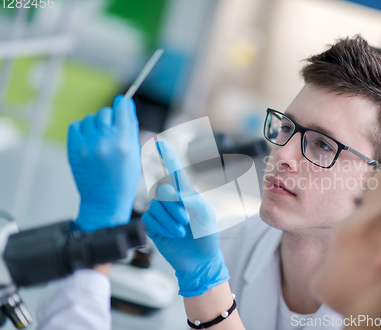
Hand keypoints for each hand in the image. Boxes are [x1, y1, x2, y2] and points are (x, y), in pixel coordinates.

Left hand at [68, 95, 140, 231]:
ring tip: (101, 139)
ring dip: (96, 124)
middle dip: (110, 117)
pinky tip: (89, 140)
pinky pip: (76, 126)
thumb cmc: (124, 179)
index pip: (121, 107)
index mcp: (124, 142)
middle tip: (112, 131)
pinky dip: (83, 129)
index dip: (123, 104)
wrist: (105, 202)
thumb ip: (131, 128)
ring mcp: (87, 145)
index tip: (122, 104)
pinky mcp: (74, 149)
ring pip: (90, 118)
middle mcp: (104, 141)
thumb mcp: (136, 153)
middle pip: (105, 112)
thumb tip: (126, 104)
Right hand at [142, 141, 228, 296]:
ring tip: (181, 231)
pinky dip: (161, 227)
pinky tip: (171, 234)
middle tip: (186, 220)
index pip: (175, 171)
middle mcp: (172, 201)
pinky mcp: (153, 226)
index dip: (168, 156)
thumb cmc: (207, 237)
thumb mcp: (208, 217)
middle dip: (174, 206)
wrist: (200, 261)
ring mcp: (161, 213)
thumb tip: (176, 193)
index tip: (160, 142)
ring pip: (155, 206)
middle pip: (163, 191)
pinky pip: (149, 219)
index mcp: (186, 194)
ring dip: (169, 219)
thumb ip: (195, 201)